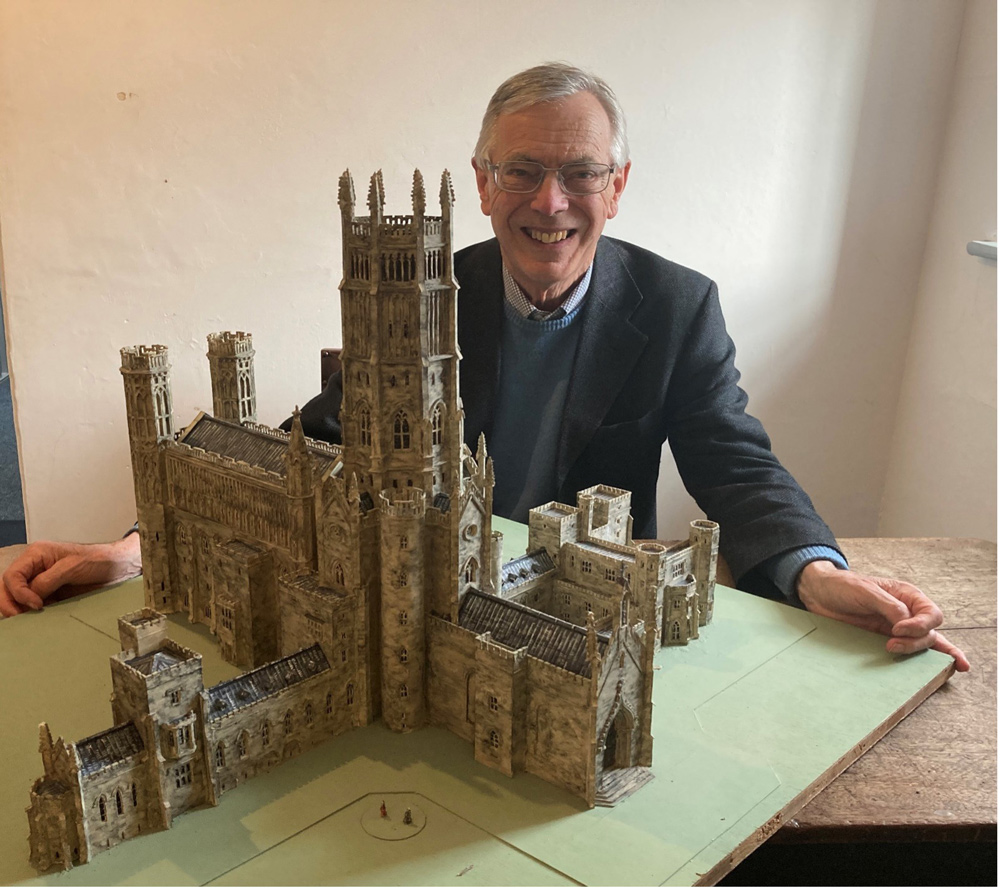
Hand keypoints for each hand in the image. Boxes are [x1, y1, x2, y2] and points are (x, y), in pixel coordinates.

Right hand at [0, 535, 142, 617]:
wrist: (119, 567)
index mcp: (37, 554)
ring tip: (30, 619)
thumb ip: (48, 580)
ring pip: (18, 598)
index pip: (12, 575)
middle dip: (11, 604)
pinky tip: (41, 619)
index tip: (35, 604)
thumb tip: (30, 596)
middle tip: (21, 618)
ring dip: (21, 610)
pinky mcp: (51, 593)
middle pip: (8, 588)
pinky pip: (34, 604)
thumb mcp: (72, 567)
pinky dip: (33, 613)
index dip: (18, 592)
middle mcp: (35, 568)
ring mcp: (42, 581)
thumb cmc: (99, 559)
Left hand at [797, 560, 969, 671]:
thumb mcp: (865, 591)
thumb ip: (888, 606)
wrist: (818, 594)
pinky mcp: (884, 641)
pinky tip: (947, 670)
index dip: (920, 625)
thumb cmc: (842, 586)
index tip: (898, 629)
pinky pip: (908, 652)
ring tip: (893, 650)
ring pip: (923, 645)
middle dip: (915, 641)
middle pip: (929, 633)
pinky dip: (925, 661)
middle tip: (890, 644)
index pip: (931, 614)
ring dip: (915, 653)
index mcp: (907, 596)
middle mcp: (907, 614)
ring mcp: (897, 630)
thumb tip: (907, 624)